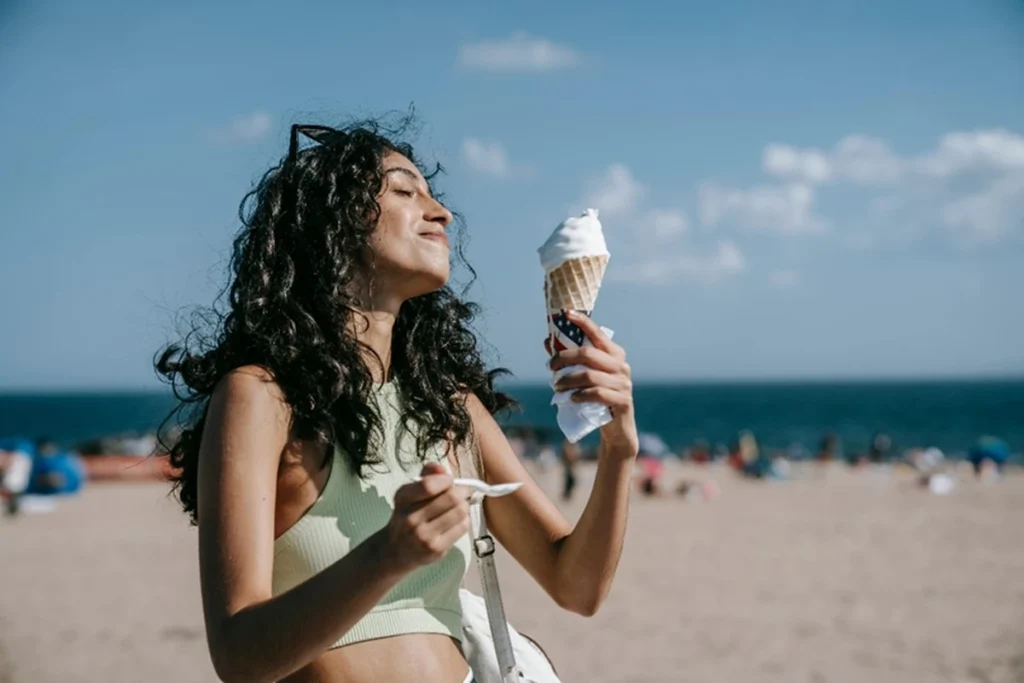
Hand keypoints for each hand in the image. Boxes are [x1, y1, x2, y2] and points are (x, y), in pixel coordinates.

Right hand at [379, 462, 472, 572]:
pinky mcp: (436, 549)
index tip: (449, 480)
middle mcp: (410, 518)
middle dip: (462, 491)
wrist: (396, 550)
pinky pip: (462, 527)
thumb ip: (427, 476)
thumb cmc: (407, 516)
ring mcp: (423, 536)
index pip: (428, 485)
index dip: (446, 480)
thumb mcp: (410, 494)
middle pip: (451, 497)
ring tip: (458, 507)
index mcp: (403, 498)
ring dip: (465, 505)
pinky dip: (464, 520)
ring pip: (460, 511)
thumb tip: (441, 468)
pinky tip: (456, 521)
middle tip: (462, 492)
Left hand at [546, 310, 638, 455]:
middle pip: (588, 354)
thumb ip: (570, 359)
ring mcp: (624, 383)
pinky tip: (571, 398)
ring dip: (567, 380)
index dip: (582, 322)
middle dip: (564, 358)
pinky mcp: (623, 401)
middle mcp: (621, 365)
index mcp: (614, 354)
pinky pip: (597, 394)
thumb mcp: (584, 376)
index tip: (565, 313)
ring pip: (589, 375)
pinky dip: (579, 395)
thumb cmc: (598, 398)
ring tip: (556, 386)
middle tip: (550, 366)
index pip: (597, 333)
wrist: (616, 428)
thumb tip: (548, 340)